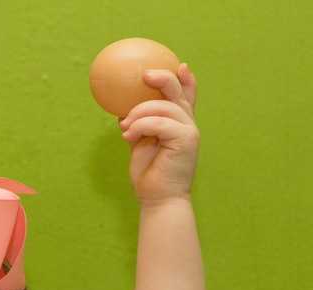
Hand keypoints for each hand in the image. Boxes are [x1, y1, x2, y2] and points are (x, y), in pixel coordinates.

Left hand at [119, 64, 198, 204]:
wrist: (158, 199)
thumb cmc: (150, 175)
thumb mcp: (142, 145)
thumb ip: (140, 126)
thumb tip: (123, 111)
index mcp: (179, 125)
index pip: (188, 96)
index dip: (187, 80)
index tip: (180, 66)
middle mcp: (188, 125)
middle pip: (179, 93)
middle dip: (163, 79)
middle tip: (144, 75)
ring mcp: (190, 131)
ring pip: (164, 107)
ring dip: (139, 112)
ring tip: (125, 126)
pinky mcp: (186, 140)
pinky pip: (159, 122)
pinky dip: (141, 125)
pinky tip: (128, 135)